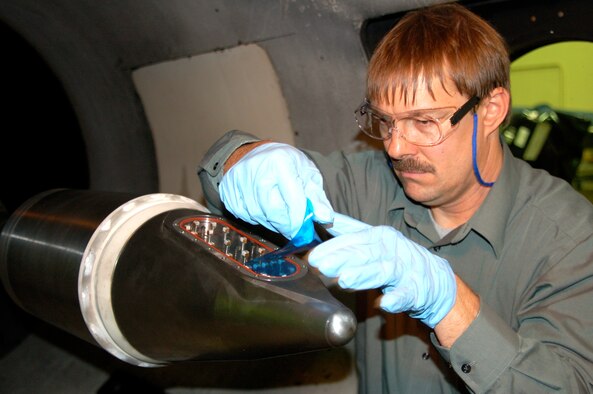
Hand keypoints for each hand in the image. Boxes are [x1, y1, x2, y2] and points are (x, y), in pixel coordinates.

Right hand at [220, 142, 333, 239]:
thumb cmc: (287, 164)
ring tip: (279, 215)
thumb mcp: (307, 174)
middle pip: (272, 210)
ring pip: (256, 215)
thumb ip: (317, 197)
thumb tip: (325, 218)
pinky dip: (254, 217)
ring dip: (270, 222)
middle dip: (285, 224)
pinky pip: (242, 214)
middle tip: (292, 229)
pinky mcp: (227, 188)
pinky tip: (262, 209)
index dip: (299, 220)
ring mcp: (238, 178)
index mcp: (280, 161)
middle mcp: (256, 167)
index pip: (292, 199)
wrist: (259, 153)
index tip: (303, 231)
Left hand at [308, 224, 456, 327]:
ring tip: (345, 281)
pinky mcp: (416, 291)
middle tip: (322, 267)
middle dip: (342, 260)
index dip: (332, 247)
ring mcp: (404, 270)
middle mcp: (391, 249)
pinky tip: (384, 303)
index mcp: (379, 236)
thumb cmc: (396, 258)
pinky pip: (405, 295)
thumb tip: (320, 216)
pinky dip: (396, 299)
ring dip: (364, 276)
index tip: (313, 256)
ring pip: (382, 272)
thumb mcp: (373, 239)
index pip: (353, 238)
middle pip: (364, 253)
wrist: (434, 278)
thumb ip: (347, 230)